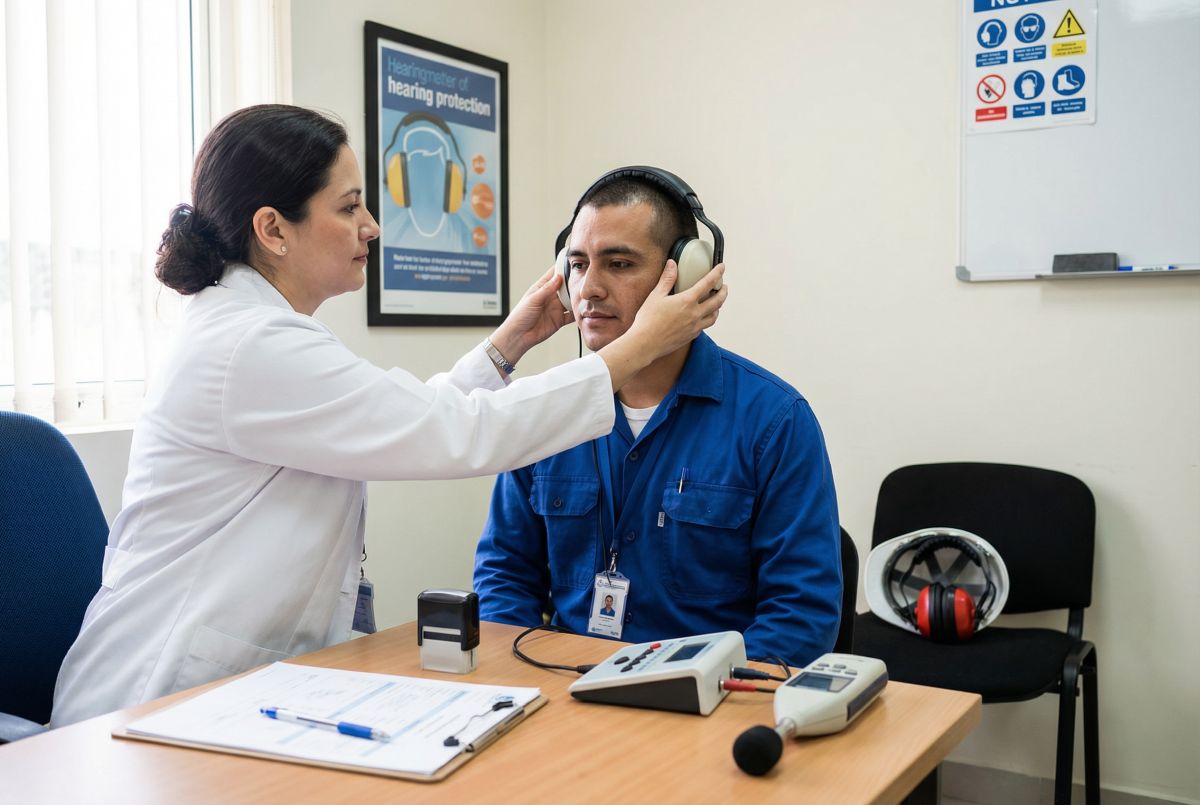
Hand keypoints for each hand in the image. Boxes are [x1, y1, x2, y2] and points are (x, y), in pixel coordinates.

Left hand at [488, 265, 574, 365]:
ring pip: (571, 300)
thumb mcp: (533, 299)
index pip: (554, 274)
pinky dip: (578, 313)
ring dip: (577, 298)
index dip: (564, 268)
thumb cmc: (520, 316)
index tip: (574, 263)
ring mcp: (556, 308)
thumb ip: (547, 288)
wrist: (519, 336)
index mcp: (542, 288)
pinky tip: (584, 310)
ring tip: (586, 294)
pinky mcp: (560, 320)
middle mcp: (550, 297)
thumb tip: (558, 277)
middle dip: (574, 283)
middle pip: (566, 287)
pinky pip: (572, 315)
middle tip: (584, 280)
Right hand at [598, 261, 727, 390]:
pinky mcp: (691, 336)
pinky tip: (702, 318)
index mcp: (687, 301)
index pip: (708, 283)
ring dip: (718, 307)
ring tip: (716, 303)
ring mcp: (695, 327)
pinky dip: (707, 319)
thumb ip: (667, 279)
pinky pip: (704, 326)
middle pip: (717, 301)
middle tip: (724, 287)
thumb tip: (671, 264)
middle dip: (723, 292)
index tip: (722, 267)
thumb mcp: (656, 295)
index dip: (717, 273)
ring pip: (714, 316)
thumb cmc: (648, 320)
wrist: (646, 344)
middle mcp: (695, 314)